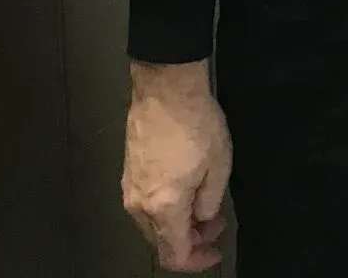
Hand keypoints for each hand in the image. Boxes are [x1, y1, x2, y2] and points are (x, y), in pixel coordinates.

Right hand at [122, 61, 231, 271]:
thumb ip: (210, 203)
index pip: (174, 254)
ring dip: (178, 223)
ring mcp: (129, 187)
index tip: (215, 251)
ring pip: (152, 223)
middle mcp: (139, 203)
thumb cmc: (195, 123)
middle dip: (190, 240)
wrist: (167, 88)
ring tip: (204, 205)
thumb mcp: (218, 166)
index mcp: (163, 207)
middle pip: (161, 242)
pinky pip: (146, 204)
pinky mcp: (128, 172)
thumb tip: (203, 218)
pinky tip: (186, 190)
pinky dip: (166, 207)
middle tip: (215, 225)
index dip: (197, 260)